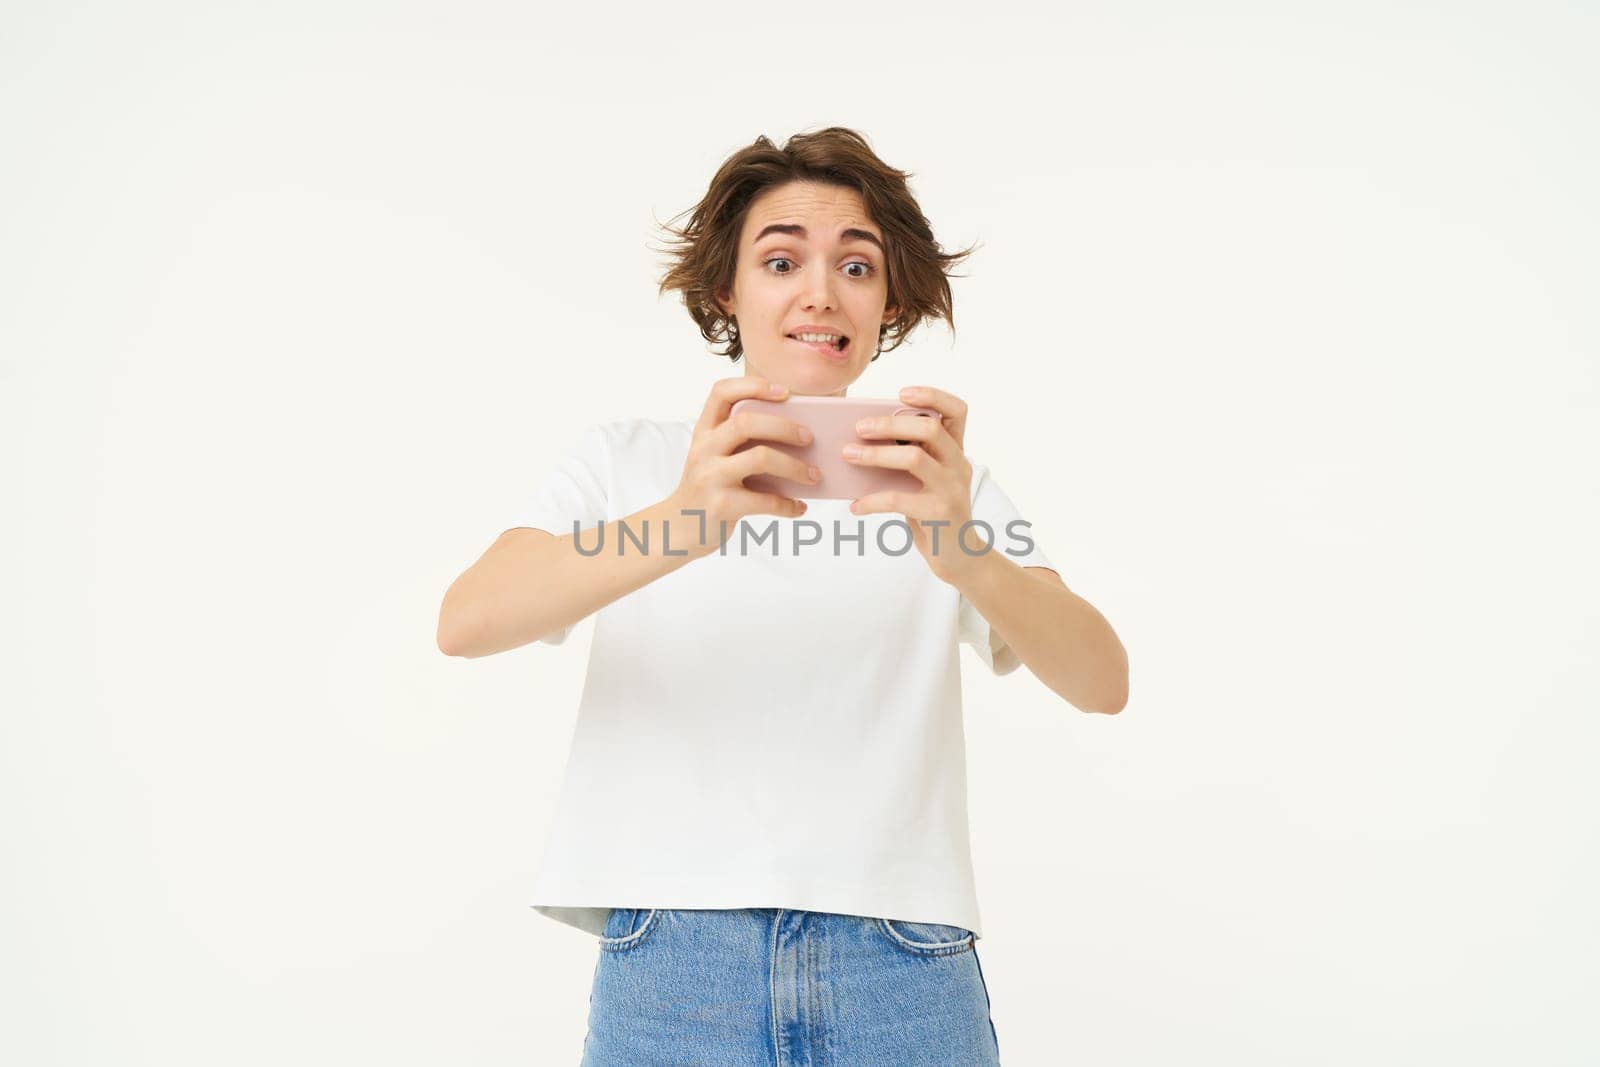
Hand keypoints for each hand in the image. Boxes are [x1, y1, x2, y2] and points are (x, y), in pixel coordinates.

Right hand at [668, 376, 819, 555]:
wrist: (676, 529)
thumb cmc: (708, 489)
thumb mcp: (714, 458)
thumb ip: (741, 443)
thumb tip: (800, 438)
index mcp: (704, 432)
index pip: (721, 392)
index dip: (754, 386)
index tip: (786, 392)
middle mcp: (704, 449)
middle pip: (746, 423)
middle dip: (785, 427)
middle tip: (809, 438)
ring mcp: (710, 477)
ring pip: (761, 458)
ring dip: (795, 466)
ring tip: (814, 475)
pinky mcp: (721, 506)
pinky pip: (765, 501)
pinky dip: (788, 505)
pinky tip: (799, 507)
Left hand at [845, 385, 976, 582]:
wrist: (959, 556)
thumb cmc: (932, 511)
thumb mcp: (926, 479)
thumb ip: (909, 457)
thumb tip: (860, 440)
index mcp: (957, 450)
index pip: (957, 410)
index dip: (932, 395)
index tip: (901, 393)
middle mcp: (959, 464)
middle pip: (930, 428)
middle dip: (889, 424)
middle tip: (858, 427)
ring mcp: (952, 488)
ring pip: (914, 458)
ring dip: (876, 454)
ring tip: (848, 455)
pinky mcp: (940, 513)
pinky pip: (899, 500)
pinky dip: (872, 501)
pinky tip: (855, 506)